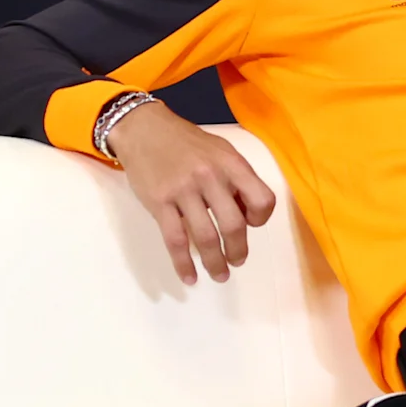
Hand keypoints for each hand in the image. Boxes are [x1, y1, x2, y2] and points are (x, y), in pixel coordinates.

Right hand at [111, 103, 276, 284]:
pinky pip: (175, 241)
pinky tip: (190, 277)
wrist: (144, 129)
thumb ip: (237, 178)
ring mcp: (183, 191)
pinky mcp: (159, 203)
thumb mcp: (221, 150)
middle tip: (238, 261)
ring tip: (219, 274)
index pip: (262, 199)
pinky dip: (183, 264)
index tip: (253, 225)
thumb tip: (246, 216)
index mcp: (232, 164)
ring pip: (205, 237)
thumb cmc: (187, 143)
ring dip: (215, 262)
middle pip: (234, 225)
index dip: (261, 218)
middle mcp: (210, 177)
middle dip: (239, 250)